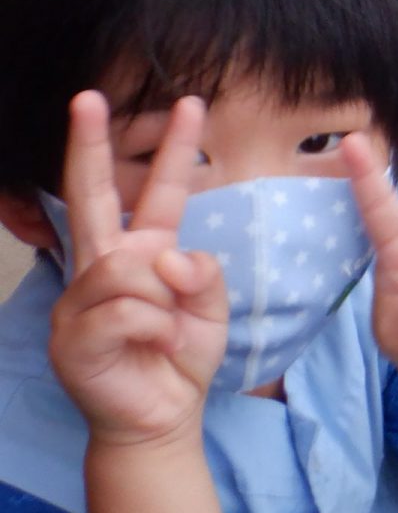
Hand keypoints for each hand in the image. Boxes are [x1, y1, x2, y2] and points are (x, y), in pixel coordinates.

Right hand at [48, 94, 226, 446]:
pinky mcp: (71, 336)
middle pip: (91, 197)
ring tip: (166, 331)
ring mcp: (80, 299)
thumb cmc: (181, 356)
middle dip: (88, 145)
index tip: (191, 102)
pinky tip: (153, 348)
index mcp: (142, 252)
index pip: (155, 191)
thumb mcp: (211, 306)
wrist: (160, 416)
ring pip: (132, 268)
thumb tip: (164, 255)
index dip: (172, 148)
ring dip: (166, 300)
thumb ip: (202, 271)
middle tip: (87, 96)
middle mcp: (104, 266)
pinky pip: (130, 310)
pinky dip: (156, 328)